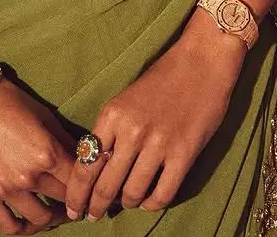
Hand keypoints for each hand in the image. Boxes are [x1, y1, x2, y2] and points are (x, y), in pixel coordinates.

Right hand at [0, 76, 80, 233]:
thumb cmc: (6, 100)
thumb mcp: (43, 115)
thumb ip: (65, 140)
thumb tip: (86, 157)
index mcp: (48, 153)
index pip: (80, 181)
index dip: (91, 187)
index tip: (94, 191)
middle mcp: (29, 176)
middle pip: (64, 200)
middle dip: (75, 201)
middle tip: (79, 202)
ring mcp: (5, 190)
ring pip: (41, 218)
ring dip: (54, 217)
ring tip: (57, 212)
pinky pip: (9, 226)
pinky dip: (23, 227)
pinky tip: (29, 220)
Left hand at [63, 24, 248, 221]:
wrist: (202, 61)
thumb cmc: (163, 78)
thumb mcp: (125, 99)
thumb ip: (111, 131)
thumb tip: (98, 169)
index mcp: (112, 114)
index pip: (85, 164)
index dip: (76, 193)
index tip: (74, 208)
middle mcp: (131, 131)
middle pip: (105, 185)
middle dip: (96, 206)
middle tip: (93, 216)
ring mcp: (158, 144)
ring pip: (132, 194)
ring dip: (126, 203)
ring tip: (126, 202)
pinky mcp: (183, 154)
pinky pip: (162, 195)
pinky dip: (152, 204)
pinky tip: (149, 199)